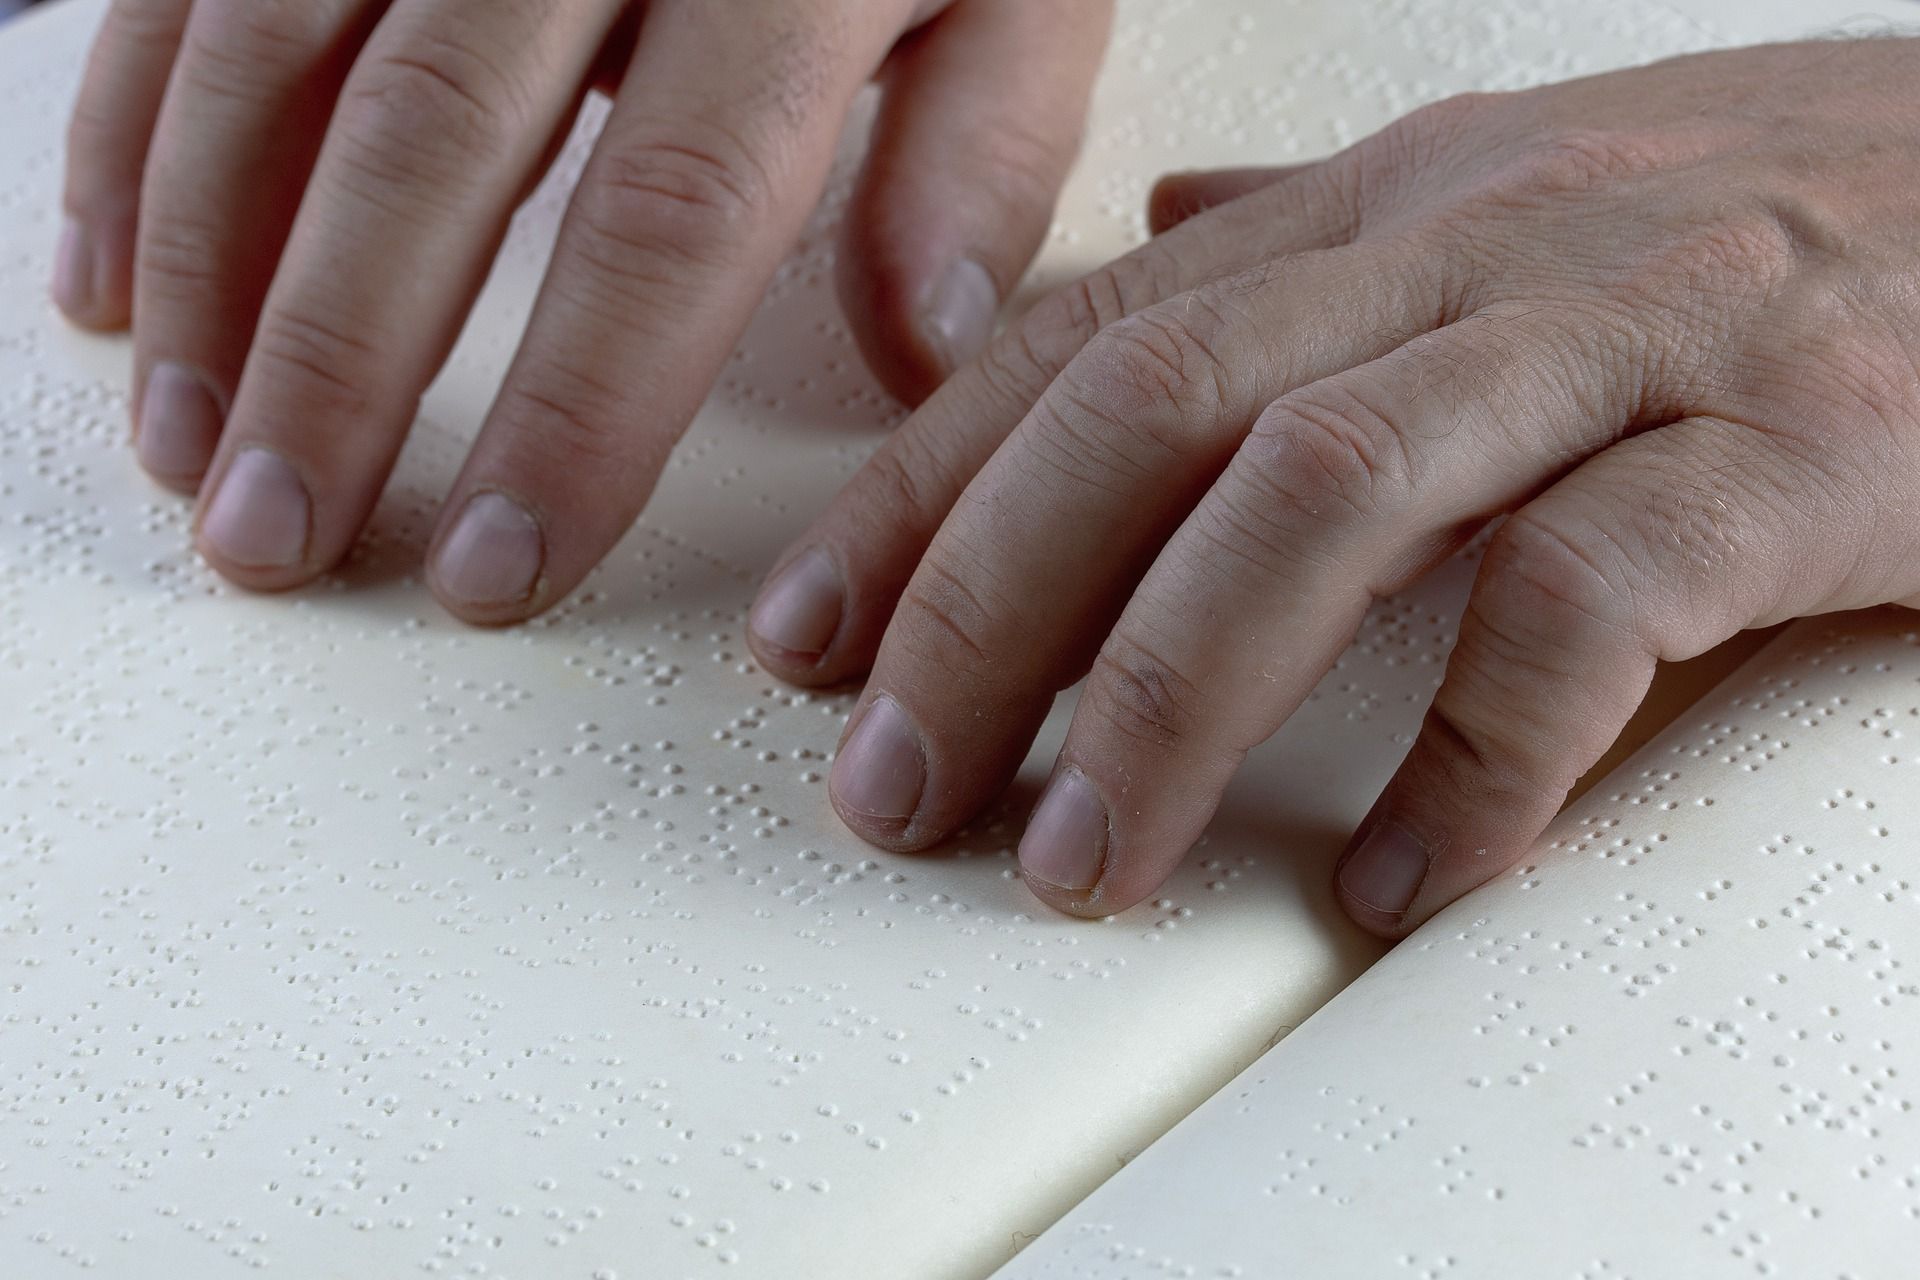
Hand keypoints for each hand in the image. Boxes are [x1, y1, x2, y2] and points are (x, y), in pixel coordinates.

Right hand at [54, 0, 1110, 617]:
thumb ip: (977, 151)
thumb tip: (924, 348)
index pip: (670, 213)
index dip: (575, 405)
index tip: (502, 562)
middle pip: (436, 143)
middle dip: (341, 362)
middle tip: (283, 538)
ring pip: (282, 53)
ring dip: (214, 265)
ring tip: (194, 450)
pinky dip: (135, 131)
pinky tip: (113, 282)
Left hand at [745, 38, 1919, 937]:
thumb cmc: (1773, 212)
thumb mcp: (1510, 194)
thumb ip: (1314, 239)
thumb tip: (1160, 235)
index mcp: (1384, 207)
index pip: (1084, 342)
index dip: (920, 492)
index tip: (809, 638)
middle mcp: (1469, 252)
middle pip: (1154, 416)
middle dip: (987, 611)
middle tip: (893, 784)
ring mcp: (1626, 337)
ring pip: (1326, 496)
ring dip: (1169, 698)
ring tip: (1079, 860)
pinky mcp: (1792, 447)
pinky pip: (1586, 607)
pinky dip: (1472, 761)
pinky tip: (1396, 880)